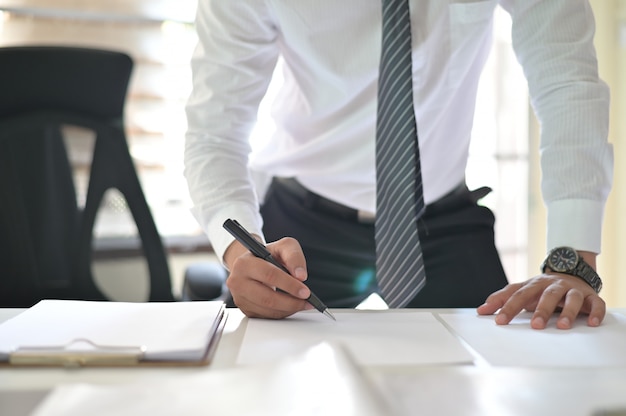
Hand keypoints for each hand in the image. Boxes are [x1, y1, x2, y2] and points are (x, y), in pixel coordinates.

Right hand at [224, 236, 313, 318]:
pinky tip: (290, 305)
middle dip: (291, 302)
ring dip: (289, 309)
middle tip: (307, 300)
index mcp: (244, 263)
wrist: (253, 263)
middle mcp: (237, 282)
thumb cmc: (267, 254)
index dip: (290, 285)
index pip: (269, 276)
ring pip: (268, 310)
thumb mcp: (283, 246)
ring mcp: (240, 298)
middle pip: (267, 298)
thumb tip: (301, 275)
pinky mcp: (245, 309)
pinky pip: (267, 316)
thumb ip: (294, 256)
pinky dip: (282, 313)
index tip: (305, 291)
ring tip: (302, 303)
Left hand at [477, 270, 605, 329]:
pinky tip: (592, 323)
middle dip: (540, 310)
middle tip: (534, 325)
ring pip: (571, 298)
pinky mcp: (590, 296)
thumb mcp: (522, 291)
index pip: (519, 294)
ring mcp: (573, 289)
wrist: (571, 274)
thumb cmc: (542, 289)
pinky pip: (595, 303)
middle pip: (546, 295)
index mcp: (534, 284)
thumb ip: (502, 299)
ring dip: (568, 312)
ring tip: (562, 326)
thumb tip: (481, 310)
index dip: (508, 306)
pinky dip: (595, 312)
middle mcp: (553, 285)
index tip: (499, 320)